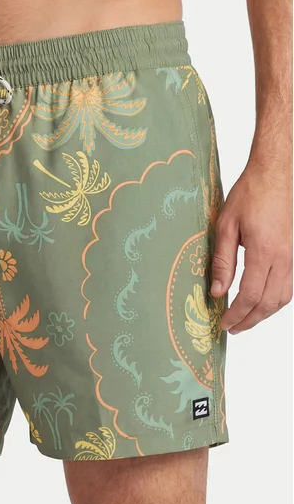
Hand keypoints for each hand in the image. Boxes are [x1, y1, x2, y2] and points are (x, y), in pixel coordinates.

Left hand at [211, 159, 292, 333]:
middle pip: (268, 302)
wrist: (273, 175)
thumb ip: (222, 261)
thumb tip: (217, 291)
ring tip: (244, 320)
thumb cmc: (249, 195)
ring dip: (263, 314)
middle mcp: (282, 258)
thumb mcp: (225, 226)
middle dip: (249, 320)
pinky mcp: (292, 253)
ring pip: (282, 298)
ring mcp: (291, 257)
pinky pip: (287, 286)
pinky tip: (260, 302)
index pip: (250, 295)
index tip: (223, 323)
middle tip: (232, 329)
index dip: (236, 313)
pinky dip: (274, 301)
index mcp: (264, 252)